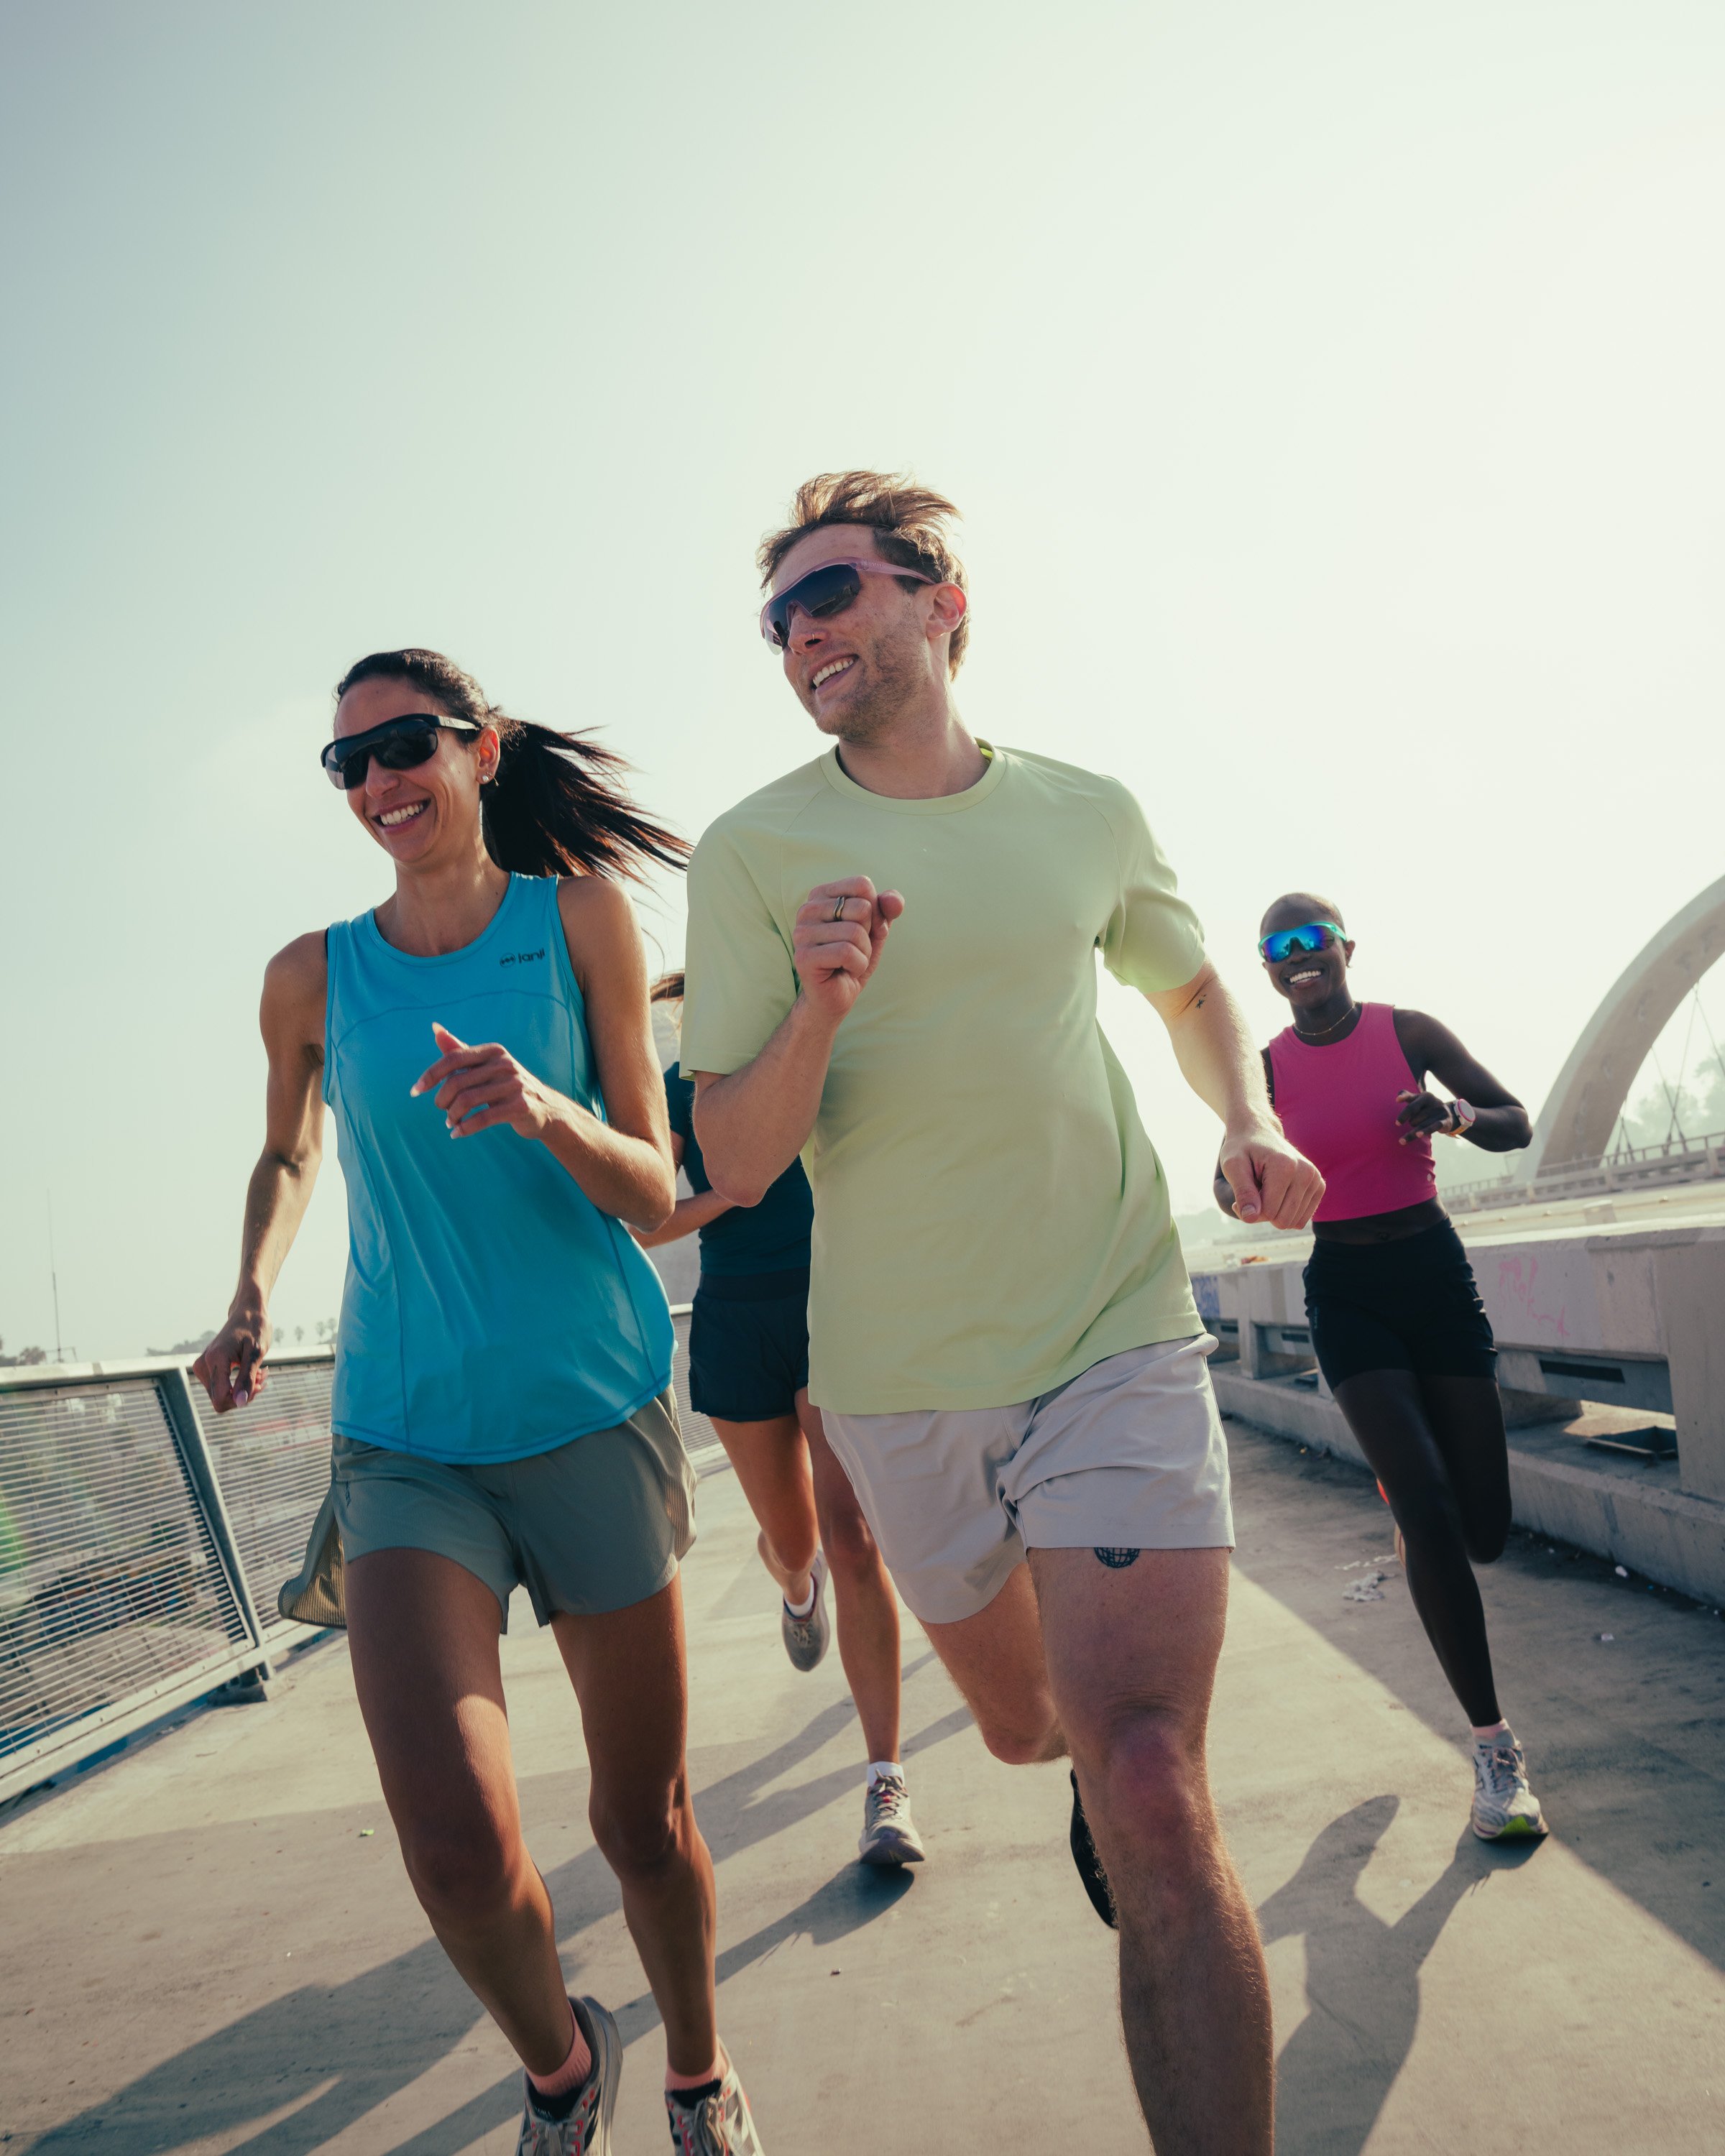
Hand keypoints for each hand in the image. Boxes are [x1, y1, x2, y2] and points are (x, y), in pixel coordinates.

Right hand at [193, 1306, 271, 1413]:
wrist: (246, 1313)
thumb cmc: (254, 1329)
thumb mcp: (257, 1353)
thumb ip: (247, 1378)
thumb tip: (240, 1403)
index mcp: (215, 1359)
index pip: (221, 1399)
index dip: (241, 1399)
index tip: (258, 1385)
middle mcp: (202, 1364)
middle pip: (220, 1400)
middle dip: (244, 1394)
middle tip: (262, 1377)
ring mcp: (201, 1367)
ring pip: (220, 1396)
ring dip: (243, 1389)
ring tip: (259, 1372)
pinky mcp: (204, 1369)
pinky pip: (219, 1389)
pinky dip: (237, 1385)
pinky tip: (252, 1372)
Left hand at [412, 1022, 559, 1141]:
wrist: (546, 1108)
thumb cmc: (507, 1086)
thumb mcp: (485, 1066)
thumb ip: (460, 1050)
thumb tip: (435, 1028)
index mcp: (493, 1051)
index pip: (453, 1059)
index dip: (430, 1075)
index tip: (415, 1092)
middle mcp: (505, 1064)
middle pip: (457, 1082)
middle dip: (442, 1101)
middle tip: (442, 1111)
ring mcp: (514, 1085)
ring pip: (467, 1101)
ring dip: (452, 1116)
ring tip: (450, 1122)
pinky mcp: (520, 1106)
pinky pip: (483, 1119)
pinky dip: (465, 1128)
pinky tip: (457, 1134)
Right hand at [792, 877, 904, 1024]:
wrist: (836, 996)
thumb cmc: (854, 959)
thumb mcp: (876, 930)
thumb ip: (887, 909)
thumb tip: (895, 901)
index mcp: (821, 895)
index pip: (862, 885)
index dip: (875, 911)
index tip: (864, 930)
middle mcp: (807, 909)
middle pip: (862, 907)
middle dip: (869, 934)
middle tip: (854, 950)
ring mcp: (802, 933)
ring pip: (855, 932)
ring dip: (863, 953)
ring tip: (849, 962)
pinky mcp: (804, 956)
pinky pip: (847, 952)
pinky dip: (857, 965)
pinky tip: (844, 971)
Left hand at [1219, 1124, 1324, 1229]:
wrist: (1258, 1132)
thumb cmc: (1242, 1149)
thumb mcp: (1233, 1166)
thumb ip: (1242, 1192)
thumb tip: (1250, 1218)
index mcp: (1285, 1166)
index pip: (1268, 1212)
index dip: (1249, 1210)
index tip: (1241, 1191)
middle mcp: (1306, 1173)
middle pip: (1282, 1220)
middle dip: (1262, 1213)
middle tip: (1252, 1192)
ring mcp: (1316, 1180)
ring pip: (1292, 1222)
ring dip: (1274, 1212)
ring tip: (1264, 1189)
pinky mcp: (1319, 1186)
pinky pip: (1301, 1219)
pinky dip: (1286, 1212)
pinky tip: (1277, 1193)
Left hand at [1396, 1089, 1457, 1141]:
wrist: (1449, 1114)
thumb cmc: (1427, 1107)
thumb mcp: (1418, 1100)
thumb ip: (1407, 1096)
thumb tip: (1398, 1097)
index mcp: (1424, 1096)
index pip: (1411, 1097)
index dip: (1404, 1097)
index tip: (1397, 1100)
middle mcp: (1432, 1101)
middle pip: (1414, 1114)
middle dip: (1411, 1121)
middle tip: (1412, 1124)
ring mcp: (1439, 1111)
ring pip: (1421, 1123)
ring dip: (1412, 1132)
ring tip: (1402, 1140)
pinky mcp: (1445, 1121)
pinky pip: (1433, 1127)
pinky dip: (1425, 1131)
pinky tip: (1418, 1135)